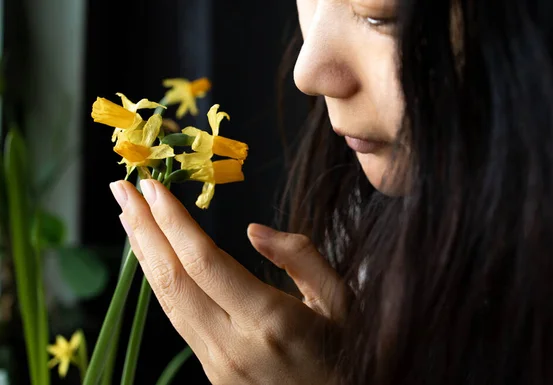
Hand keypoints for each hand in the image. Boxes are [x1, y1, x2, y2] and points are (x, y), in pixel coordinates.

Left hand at [109, 179, 348, 384]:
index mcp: (271, 321)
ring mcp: (218, 364)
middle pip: (173, 279)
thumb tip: (253, 230)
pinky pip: (179, 319)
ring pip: (167, 301)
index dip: (173, 221)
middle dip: (144, 229)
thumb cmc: (347, 353)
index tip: (153, 186)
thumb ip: (302, 257)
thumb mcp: (342, 301)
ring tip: (130, 218)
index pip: (204, 261)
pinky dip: (161, 282)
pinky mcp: (213, 371)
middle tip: (123, 190)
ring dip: (145, 255)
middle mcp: (234, 345)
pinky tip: (156, 260)